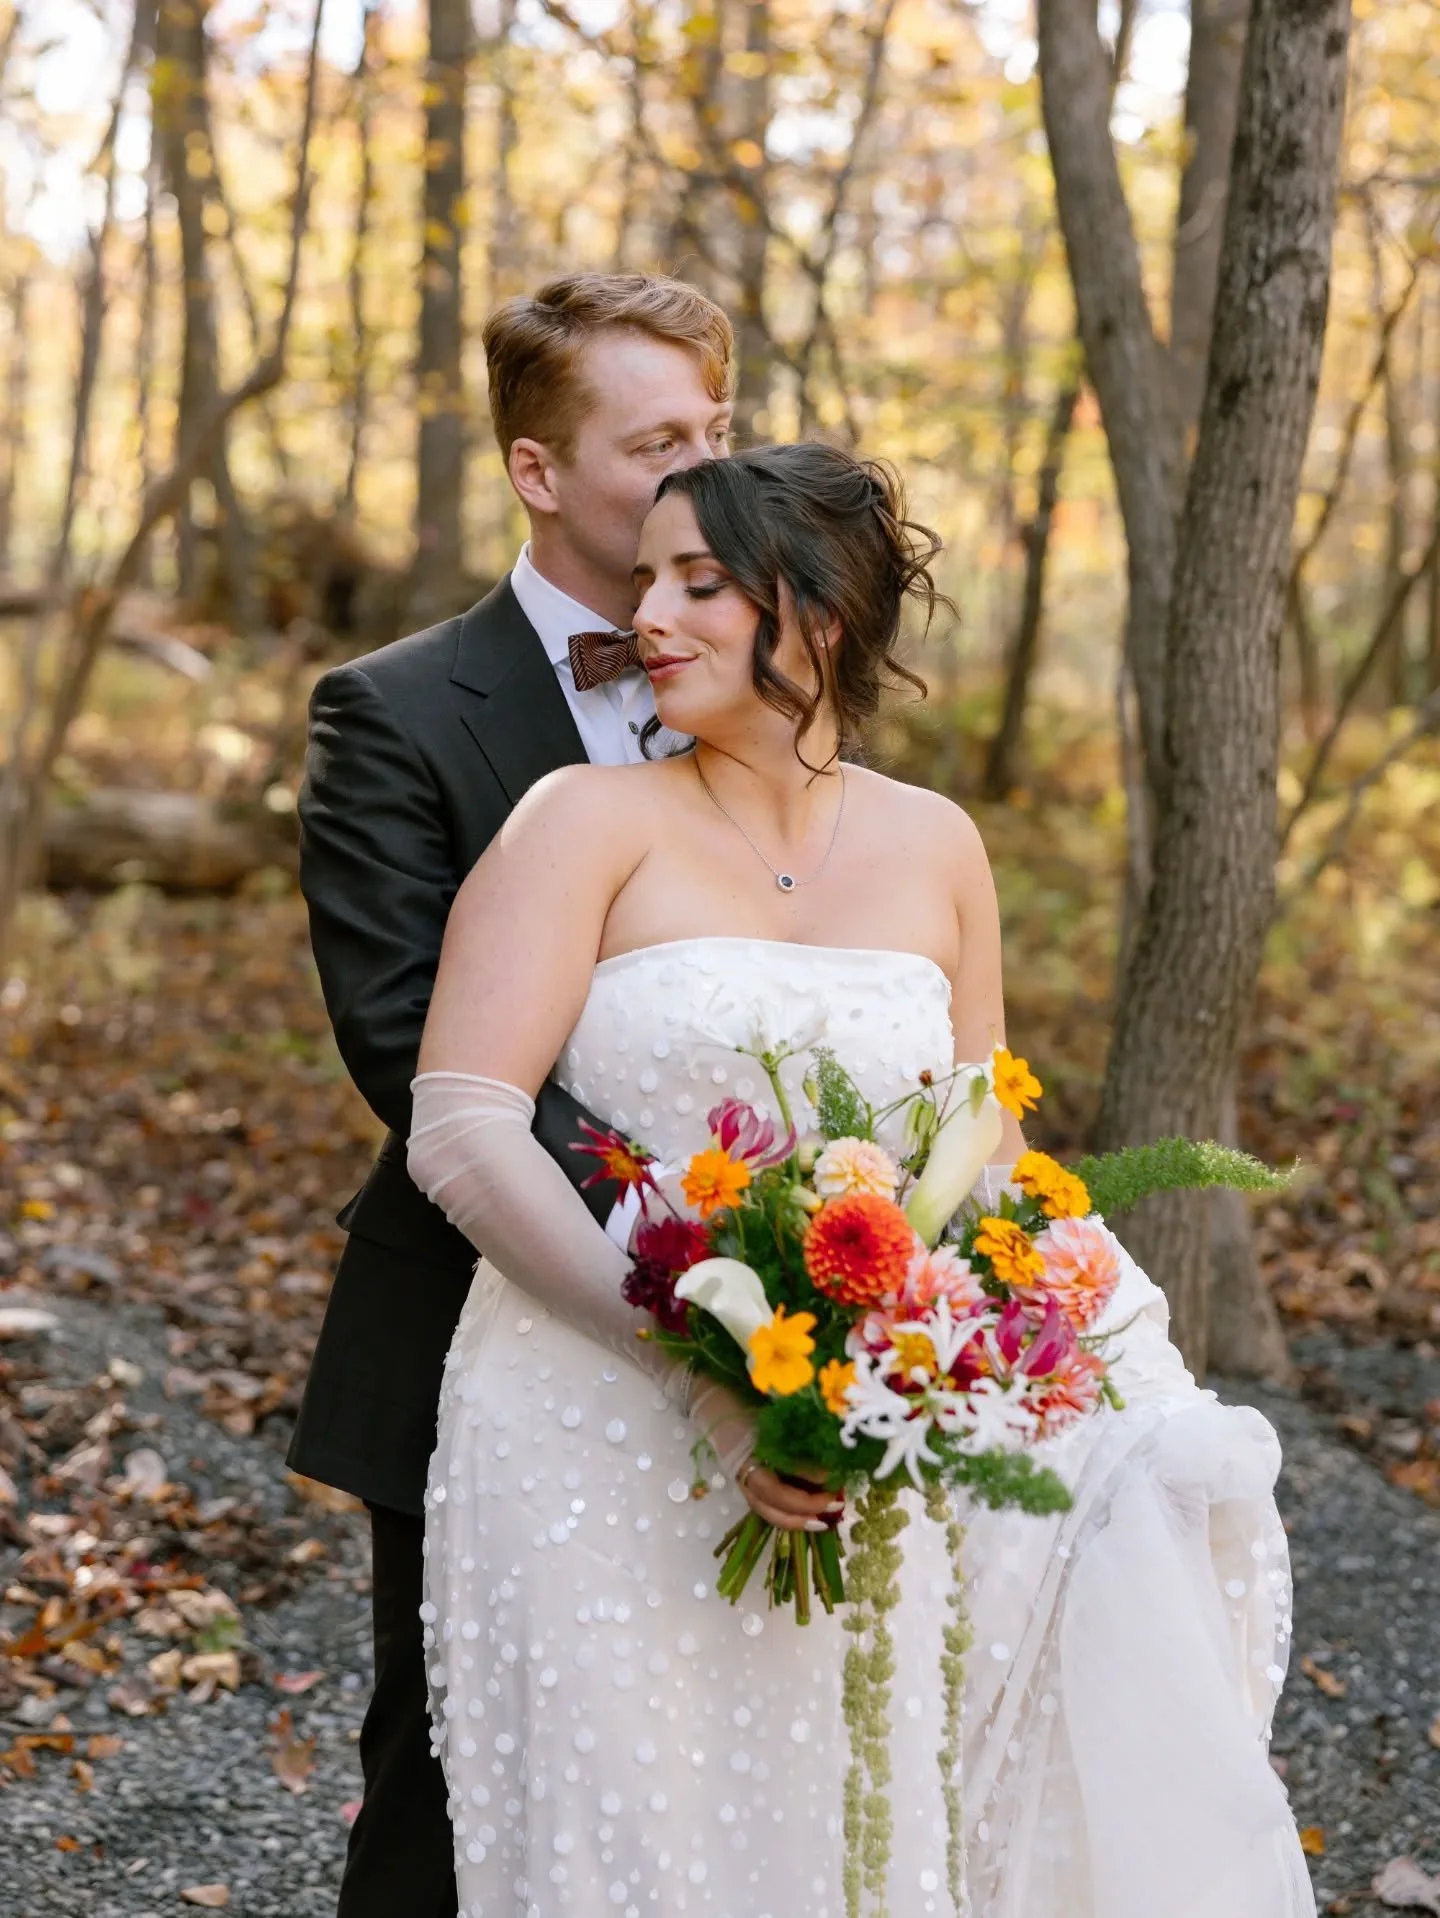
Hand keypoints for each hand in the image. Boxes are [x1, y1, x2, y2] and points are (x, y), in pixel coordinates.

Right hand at [689, 1376, 844, 1532]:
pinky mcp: (745, 1482)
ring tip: (824, 1520)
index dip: (807, 1482)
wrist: (711, 1398)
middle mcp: (742, 1473)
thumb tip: (830, 1454)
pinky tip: (808, 1512)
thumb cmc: (742, 1398)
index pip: (777, 1483)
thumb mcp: (771, 1412)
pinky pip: (766, 1506)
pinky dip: (788, 1513)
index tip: (833, 1476)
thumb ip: (794, 1433)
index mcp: (746, 1455)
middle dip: (805, 1510)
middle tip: (836, 1502)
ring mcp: (742, 1481)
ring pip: (768, 1512)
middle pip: (772, 1505)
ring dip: (797, 1520)